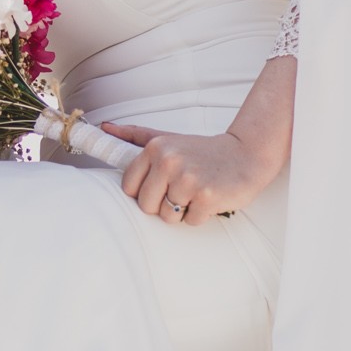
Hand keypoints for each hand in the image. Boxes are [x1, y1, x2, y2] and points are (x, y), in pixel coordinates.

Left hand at [101, 123, 275, 226]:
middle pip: (146, 205)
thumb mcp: (168, 138)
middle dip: (163, 204)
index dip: (144, 192)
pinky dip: (200, 215)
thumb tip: (105, 128)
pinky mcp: (206, 197)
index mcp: (156, 148)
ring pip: (167, 216)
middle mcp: (169, 162)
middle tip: (182, 189)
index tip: (161, 185)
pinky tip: (210, 197)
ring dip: (182, 211)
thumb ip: (136, 135)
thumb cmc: (203, 151)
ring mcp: (188, 180)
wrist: (246, 154)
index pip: (129, 187)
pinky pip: (190, 222)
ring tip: (197, 192)